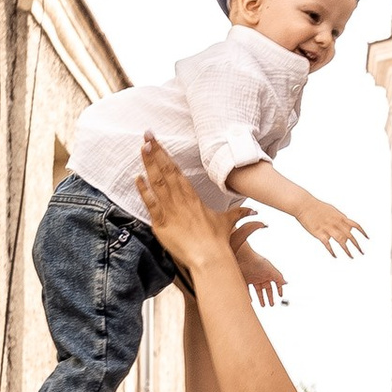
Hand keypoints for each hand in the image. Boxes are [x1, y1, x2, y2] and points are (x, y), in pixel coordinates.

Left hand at [136, 135, 241, 272]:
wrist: (211, 257)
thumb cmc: (218, 240)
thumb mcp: (228, 222)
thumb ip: (238, 213)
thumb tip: (254, 212)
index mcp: (192, 196)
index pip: (176, 170)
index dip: (165, 155)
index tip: (157, 141)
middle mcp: (181, 200)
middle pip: (166, 171)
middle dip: (156, 152)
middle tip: (147, 134)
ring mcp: (171, 211)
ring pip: (158, 183)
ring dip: (149, 164)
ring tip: (143, 147)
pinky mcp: (162, 224)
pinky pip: (151, 205)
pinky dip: (144, 191)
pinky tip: (137, 177)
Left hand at [234, 232, 287, 305]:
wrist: (241, 256)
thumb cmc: (256, 261)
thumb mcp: (270, 270)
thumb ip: (278, 277)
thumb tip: (286, 283)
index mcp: (268, 273)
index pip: (276, 283)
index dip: (279, 289)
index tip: (280, 296)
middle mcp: (261, 276)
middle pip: (267, 289)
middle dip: (270, 297)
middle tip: (272, 305)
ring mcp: (252, 278)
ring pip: (258, 291)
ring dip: (261, 298)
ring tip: (263, 305)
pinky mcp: (244, 280)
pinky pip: (246, 290)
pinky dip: (249, 296)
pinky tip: (250, 301)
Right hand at [293, 193, 368, 258]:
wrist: (304, 204)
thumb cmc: (317, 207)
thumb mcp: (332, 210)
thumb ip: (340, 217)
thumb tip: (347, 222)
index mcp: (340, 217)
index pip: (355, 225)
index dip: (362, 232)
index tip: (368, 238)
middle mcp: (336, 223)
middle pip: (350, 236)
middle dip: (357, 245)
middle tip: (362, 253)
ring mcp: (328, 228)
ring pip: (341, 241)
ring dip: (347, 250)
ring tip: (351, 257)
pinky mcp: (319, 233)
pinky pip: (327, 244)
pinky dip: (332, 251)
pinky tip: (335, 256)